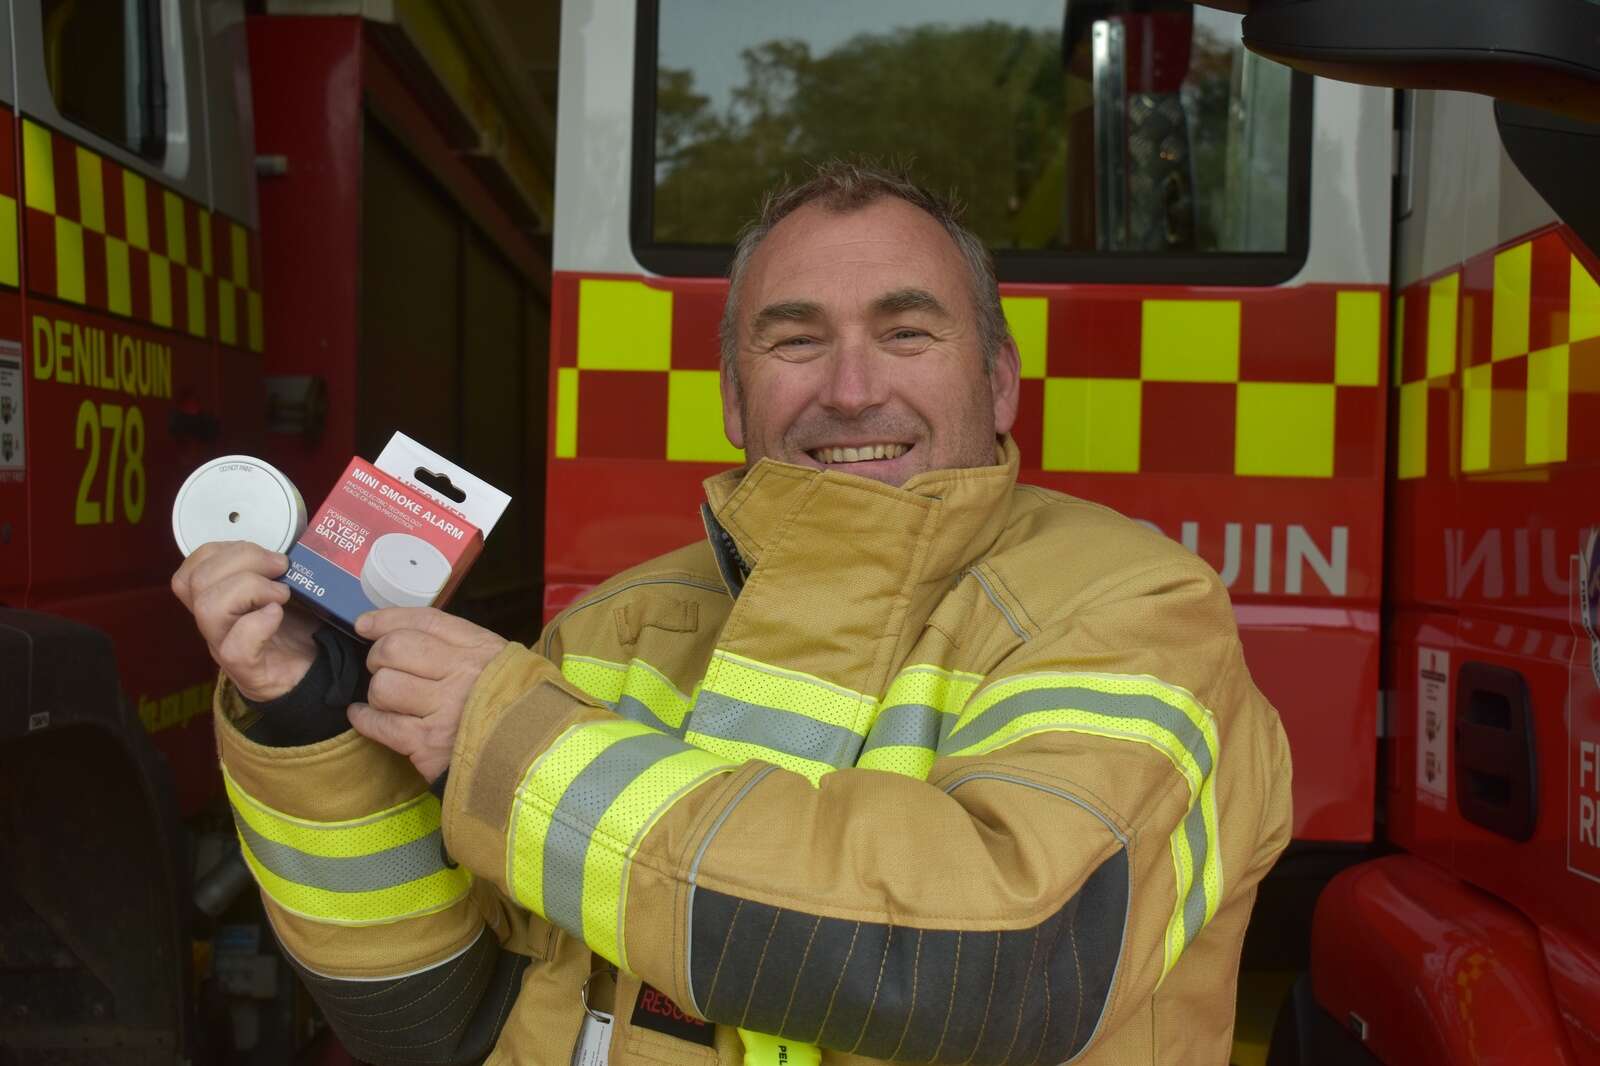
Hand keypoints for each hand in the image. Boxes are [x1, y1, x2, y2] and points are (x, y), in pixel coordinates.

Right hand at [171, 542, 318, 701]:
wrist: (315, 675)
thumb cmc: (298, 629)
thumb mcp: (283, 588)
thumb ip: (273, 567)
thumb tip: (292, 544)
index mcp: (217, 601)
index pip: (192, 569)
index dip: (222, 551)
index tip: (265, 552)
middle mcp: (214, 625)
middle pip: (196, 582)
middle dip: (243, 559)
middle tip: (281, 567)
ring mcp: (226, 649)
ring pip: (208, 609)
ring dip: (250, 587)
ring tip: (282, 593)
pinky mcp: (249, 672)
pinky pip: (236, 648)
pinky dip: (258, 624)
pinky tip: (277, 615)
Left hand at [347, 608, 507, 780]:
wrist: (537, 757)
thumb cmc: (516, 708)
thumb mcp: (501, 663)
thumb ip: (462, 647)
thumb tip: (406, 634)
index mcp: (481, 650)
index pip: (426, 622)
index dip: (388, 619)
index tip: (366, 624)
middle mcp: (462, 675)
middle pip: (395, 649)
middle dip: (378, 657)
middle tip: (382, 668)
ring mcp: (444, 710)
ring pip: (384, 686)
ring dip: (378, 693)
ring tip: (388, 699)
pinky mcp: (429, 745)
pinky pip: (381, 724)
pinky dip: (365, 719)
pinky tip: (365, 716)